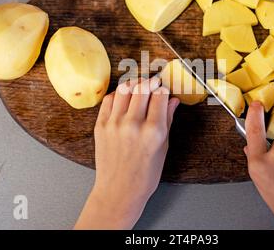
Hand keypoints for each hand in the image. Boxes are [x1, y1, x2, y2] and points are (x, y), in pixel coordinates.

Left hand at [75, 77, 179, 229]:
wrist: (119, 190)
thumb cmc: (145, 174)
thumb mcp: (163, 147)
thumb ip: (167, 120)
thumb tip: (173, 100)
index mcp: (153, 131)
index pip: (159, 96)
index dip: (163, 89)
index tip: (164, 88)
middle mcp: (133, 124)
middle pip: (142, 88)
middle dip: (150, 82)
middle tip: (153, 82)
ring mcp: (114, 124)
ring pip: (125, 89)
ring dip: (134, 83)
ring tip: (140, 86)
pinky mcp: (100, 125)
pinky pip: (110, 99)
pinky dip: (119, 94)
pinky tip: (125, 96)